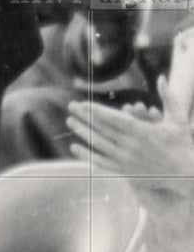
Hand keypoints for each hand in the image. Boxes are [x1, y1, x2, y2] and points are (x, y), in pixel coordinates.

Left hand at [67, 98, 193, 176]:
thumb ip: (168, 97)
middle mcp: (132, 146)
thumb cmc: (182, 144)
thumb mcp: (177, 119)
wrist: (186, 175)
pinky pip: (102, 163)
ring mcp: (127, 160)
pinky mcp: (126, 172)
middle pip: (103, 129)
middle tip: (70, 107)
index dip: (96, 111)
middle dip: (85, 117)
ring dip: (83, 132)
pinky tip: (74, 147)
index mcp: (143, 131)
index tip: (83, 103)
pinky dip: (87, 155)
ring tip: (70, 121)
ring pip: (100, 145)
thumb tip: (162, 77)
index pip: (114, 119)